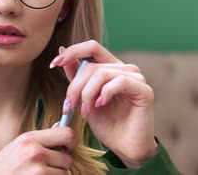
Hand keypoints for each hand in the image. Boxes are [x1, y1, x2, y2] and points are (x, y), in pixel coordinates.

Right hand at [0, 126, 77, 174]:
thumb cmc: (5, 167)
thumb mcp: (18, 146)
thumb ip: (39, 138)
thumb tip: (61, 126)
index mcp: (30, 139)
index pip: (66, 133)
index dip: (71, 141)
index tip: (67, 147)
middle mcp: (35, 153)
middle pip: (67, 158)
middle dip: (61, 164)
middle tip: (48, 166)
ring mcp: (39, 171)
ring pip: (64, 173)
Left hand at [50, 40, 157, 167]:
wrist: (124, 149)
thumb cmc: (107, 124)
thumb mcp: (84, 98)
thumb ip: (75, 76)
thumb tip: (61, 49)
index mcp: (110, 68)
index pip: (91, 47)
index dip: (72, 51)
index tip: (54, 63)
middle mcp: (124, 69)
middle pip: (91, 65)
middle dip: (75, 86)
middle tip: (69, 106)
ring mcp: (136, 78)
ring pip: (101, 73)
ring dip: (87, 93)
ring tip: (85, 111)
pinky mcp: (144, 90)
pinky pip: (119, 82)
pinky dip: (104, 93)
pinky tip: (99, 106)